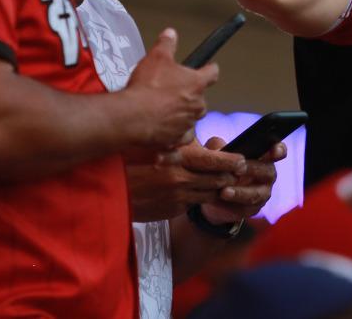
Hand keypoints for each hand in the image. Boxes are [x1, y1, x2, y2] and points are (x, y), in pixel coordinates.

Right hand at [123, 29, 218, 150]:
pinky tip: (163, 127)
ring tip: (163, 109)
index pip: (212, 72)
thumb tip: (171, 33)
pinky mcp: (177, 139)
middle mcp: (197, 105)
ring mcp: (188, 124)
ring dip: (181, 113)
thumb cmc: (147, 86)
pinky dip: (175, 132)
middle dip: (189, 95)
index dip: (209, 68)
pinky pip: (181, 136)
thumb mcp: (156, 57)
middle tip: (172, 91)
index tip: (207, 67)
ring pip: (190, 117)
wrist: (133, 117)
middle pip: (200, 97)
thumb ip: (166, 44)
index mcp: (197, 83)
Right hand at [125, 138, 248, 221]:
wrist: (110, 185)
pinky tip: (202, 192)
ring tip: (225, 182)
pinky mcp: (171, 210)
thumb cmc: (133, 156)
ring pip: (209, 194)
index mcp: (180, 158)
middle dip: (230, 176)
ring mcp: (177, 197)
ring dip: (218, 188)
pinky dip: (201, 197)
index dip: (232, 161)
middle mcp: (181, 179)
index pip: (216, 161)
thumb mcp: (159, 142)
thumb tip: (206, 142)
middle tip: (239, 172)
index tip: (241, 160)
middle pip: (218, 180)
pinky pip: (194, 203)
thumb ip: (184, 142)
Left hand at [198, 137, 285, 223]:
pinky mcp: (252, 209)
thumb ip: (217, 146)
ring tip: (224, 191)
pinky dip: (232, 205)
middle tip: (237, 171)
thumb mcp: (215, 153)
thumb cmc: (220, 167)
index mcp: (263, 156)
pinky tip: (220, 199)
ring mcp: (262, 193)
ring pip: (256, 193)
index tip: (275, 151)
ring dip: (240, 192)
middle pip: (268, 172)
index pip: (278, 151)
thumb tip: (218, 147)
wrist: (211, 195)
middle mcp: (267, 174)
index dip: (279, 150)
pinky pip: (246, 208)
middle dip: (252, 170)